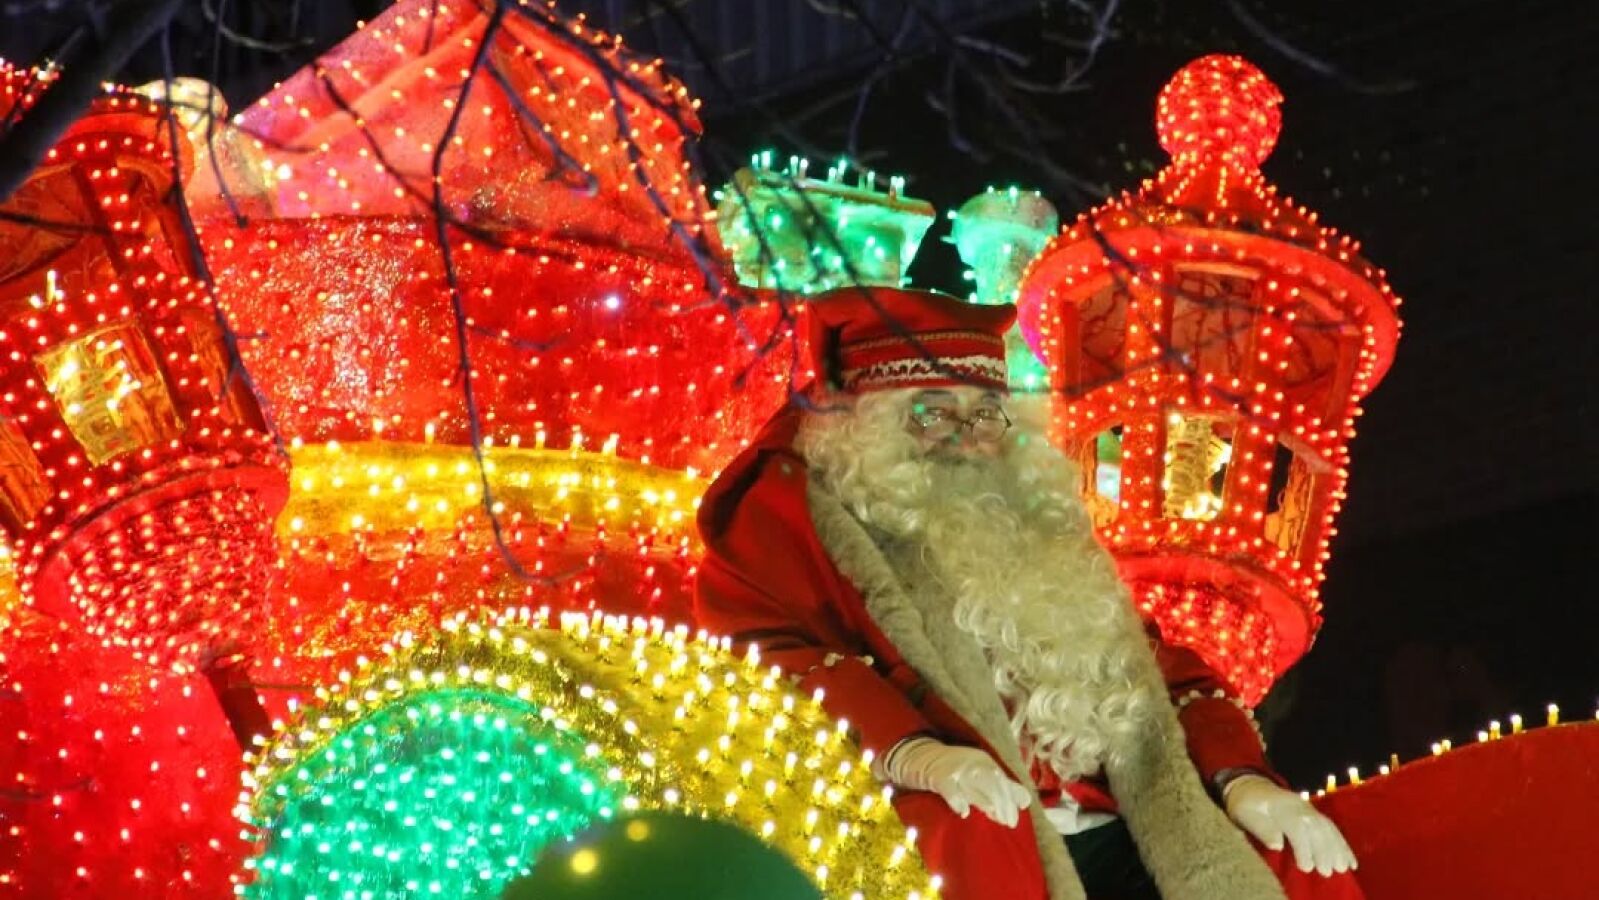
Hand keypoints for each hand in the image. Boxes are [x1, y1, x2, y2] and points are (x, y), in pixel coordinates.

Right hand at [882, 737, 1031, 827]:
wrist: (919, 757)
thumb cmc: (954, 771)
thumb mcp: (979, 776)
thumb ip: (1002, 787)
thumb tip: (1026, 802)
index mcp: (983, 760)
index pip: (1002, 780)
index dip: (1011, 799)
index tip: (1017, 817)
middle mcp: (971, 761)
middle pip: (993, 781)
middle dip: (1003, 802)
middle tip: (1008, 823)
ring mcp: (954, 767)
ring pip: (975, 784)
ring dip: (987, 801)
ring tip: (995, 816)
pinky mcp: (937, 775)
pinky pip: (950, 787)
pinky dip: (958, 799)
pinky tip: (964, 812)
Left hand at [1223, 774, 1357, 876]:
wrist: (1249, 786)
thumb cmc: (1245, 805)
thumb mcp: (1244, 814)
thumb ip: (1261, 828)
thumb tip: (1277, 845)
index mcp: (1281, 805)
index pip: (1297, 826)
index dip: (1304, 848)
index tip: (1306, 868)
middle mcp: (1299, 805)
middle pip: (1316, 828)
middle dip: (1324, 851)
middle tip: (1327, 872)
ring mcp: (1308, 808)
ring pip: (1328, 828)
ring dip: (1337, 849)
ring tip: (1343, 868)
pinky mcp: (1314, 814)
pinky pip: (1332, 828)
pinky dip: (1342, 845)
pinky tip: (1351, 861)